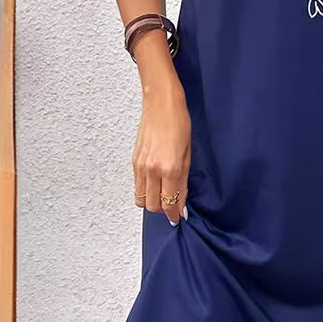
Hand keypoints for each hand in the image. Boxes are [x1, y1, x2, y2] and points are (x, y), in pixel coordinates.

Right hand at [132, 83, 191, 225]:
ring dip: (152, 202)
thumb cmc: (180, 123)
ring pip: (141, 199)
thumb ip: (183, 181)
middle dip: (163, 209)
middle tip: (173, 204)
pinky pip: (136, 186)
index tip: (178, 218)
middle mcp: (152, 170)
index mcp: (169, 169)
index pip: (169, 203)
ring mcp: (140, 166)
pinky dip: (145, 190)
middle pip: (152, 206)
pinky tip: (155, 183)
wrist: (161, 103)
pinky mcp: (134, 161)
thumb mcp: (188, 154)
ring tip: (163, 195)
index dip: (174, 214)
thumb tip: (181, 200)